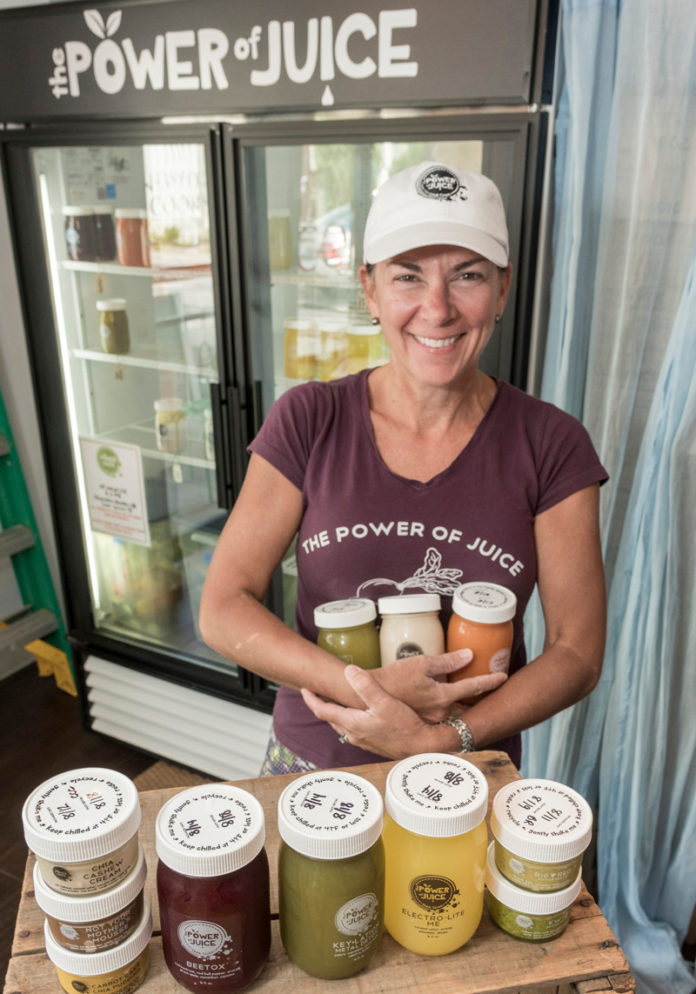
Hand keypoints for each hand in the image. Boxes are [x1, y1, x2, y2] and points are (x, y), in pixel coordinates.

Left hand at [301, 665, 450, 759]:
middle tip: (318, 691)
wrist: (422, 748)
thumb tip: (348, 671)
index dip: (311, 699)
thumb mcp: (385, 702)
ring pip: (342, 724)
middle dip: (323, 704)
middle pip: (331, 718)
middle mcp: (354, 734)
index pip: (323, 711)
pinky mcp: (373, 743)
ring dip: (336, 712)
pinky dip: (350, 718)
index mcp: (352, 723)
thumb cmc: (405, 726)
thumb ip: (366, 686)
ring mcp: (363, 740)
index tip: (304, 688)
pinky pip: (354, 729)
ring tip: (336, 699)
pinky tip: (359, 712)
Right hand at [373, 649, 506, 721]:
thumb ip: (447, 661)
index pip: (473, 687)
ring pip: (456, 716)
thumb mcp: (421, 663)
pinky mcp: (422, 724)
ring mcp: (432, 721)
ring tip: (476, 703)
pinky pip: (443, 721)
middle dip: (481, 704)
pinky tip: (450, 710)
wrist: (369, 698)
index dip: (490, 681)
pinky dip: (451, 715)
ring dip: (466, 710)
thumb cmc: (394, 678)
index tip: (503, 677)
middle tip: (494, 695)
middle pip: (468, 709)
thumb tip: (469, 654)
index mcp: (443, 696)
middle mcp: (441, 712)